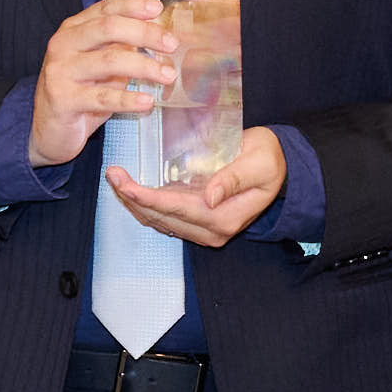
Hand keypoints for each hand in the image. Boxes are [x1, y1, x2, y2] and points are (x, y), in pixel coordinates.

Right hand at [29, 0, 177, 168]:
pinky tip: (147, 102)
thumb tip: (160, 37)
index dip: (133, 5)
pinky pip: (103, 97)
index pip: (105, 8)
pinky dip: (129, 99)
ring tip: (168, 76)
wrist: (49, 129)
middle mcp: (63, 45)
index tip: (158, 9)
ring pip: (109, 61)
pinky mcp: (63, 100)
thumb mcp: (99, 63)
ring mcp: (61, 72)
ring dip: (144, 67)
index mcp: (73, 30)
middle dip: (145, 33)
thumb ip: (120, 47)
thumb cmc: (80, 92)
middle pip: (109, 28)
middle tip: (171, 44)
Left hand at [110, 125, 282, 245]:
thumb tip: (209, 198)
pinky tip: (131, 188)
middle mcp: (213, 231)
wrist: (278, 168)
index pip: (178, 209)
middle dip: (133, 198)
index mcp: (225, 218)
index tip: (125, 184)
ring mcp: (205, 230)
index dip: (148, 198)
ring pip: (159, 221)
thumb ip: (234, 179)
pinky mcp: (198, 223)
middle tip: (112, 174)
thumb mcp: (258, 163)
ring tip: (115, 178)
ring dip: (135, 202)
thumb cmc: (269, 159)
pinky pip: (165, 217)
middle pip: (162, 218)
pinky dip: (145, 204)